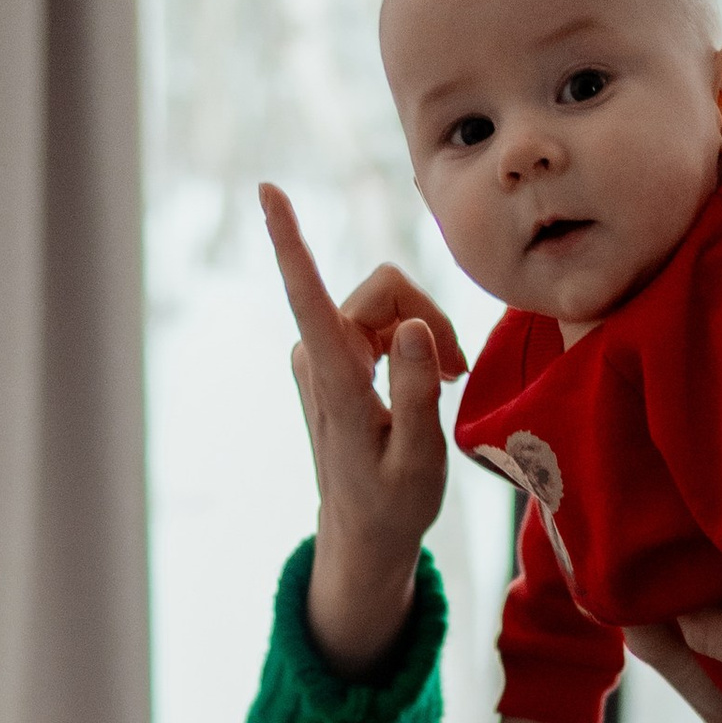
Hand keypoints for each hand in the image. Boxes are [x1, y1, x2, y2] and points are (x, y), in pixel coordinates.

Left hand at [260, 184, 462, 674]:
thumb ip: (416, 392)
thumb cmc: (392, 506)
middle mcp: (317, 354)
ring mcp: (320, 351)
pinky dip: (412, 341)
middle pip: (386, 290)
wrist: (362, 533)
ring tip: (446, 381)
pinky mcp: (329, 352)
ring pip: (388, 302)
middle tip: (456, 373)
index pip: (308, 296)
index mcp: (335, 379)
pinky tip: (430, 377)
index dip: (289, 240)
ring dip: (425, 333)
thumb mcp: (418, 461)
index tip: (266, 189)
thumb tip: (413, 327)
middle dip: (430, 319)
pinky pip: (381, 318)